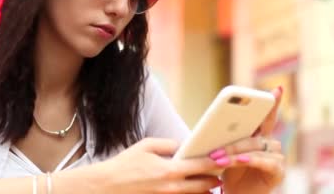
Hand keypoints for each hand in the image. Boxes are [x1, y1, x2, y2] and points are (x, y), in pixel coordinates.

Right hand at [95, 138, 220, 193]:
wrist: (107, 186)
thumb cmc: (125, 165)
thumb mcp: (146, 146)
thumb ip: (169, 144)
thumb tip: (184, 145)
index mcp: (169, 169)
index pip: (202, 166)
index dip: (217, 161)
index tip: (226, 157)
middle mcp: (172, 187)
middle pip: (206, 184)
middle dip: (216, 177)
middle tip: (222, 170)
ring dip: (207, 189)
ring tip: (212, 181)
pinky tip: (197, 189)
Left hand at [214, 86, 285, 193]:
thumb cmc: (229, 172)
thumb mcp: (226, 151)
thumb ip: (226, 137)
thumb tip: (214, 127)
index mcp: (261, 135)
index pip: (267, 116)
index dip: (273, 102)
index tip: (277, 90)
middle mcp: (272, 144)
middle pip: (254, 134)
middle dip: (232, 140)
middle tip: (214, 145)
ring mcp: (277, 157)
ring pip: (255, 148)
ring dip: (234, 152)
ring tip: (217, 157)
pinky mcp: (278, 172)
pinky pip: (263, 162)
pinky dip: (249, 160)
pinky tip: (238, 160)